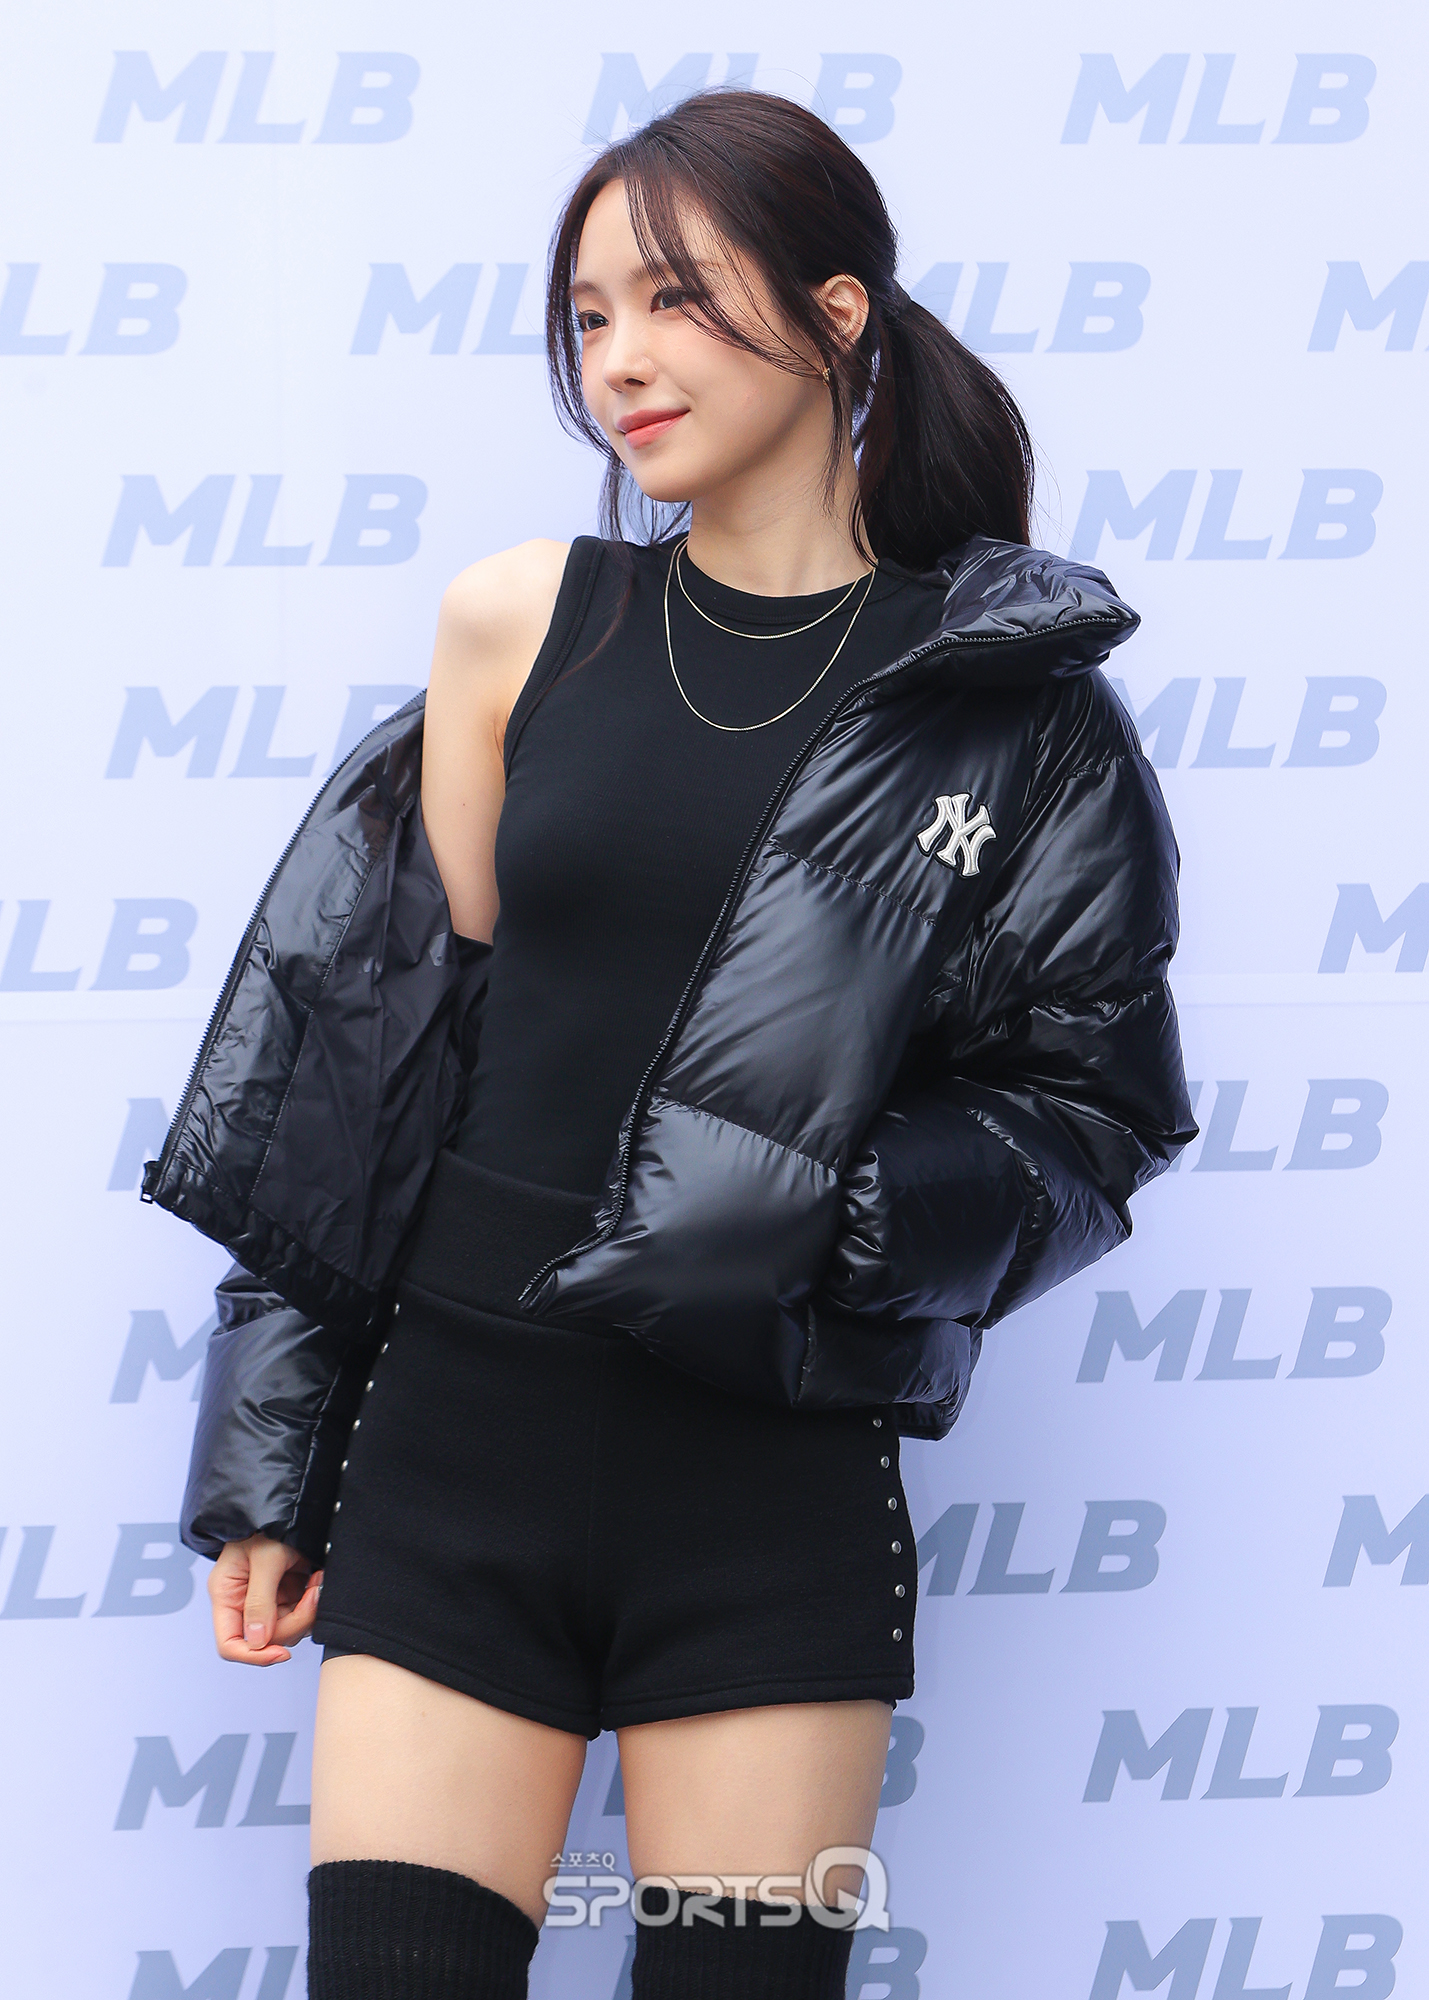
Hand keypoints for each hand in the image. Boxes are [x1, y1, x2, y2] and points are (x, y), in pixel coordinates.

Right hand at [209, 1533, 321, 1665]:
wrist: (292, 1503)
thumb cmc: (267, 1523)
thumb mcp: (265, 1557)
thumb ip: (260, 1600)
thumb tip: (258, 1642)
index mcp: (226, 1594)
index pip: (230, 1643)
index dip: (254, 1655)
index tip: (281, 1653)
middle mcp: (243, 1602)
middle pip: (266, 1639)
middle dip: (294, 1621)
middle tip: (312, 1593)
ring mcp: (266, 1599)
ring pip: (287, 1629)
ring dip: (307, 1610)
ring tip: (317, 1580)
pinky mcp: (286, 1593)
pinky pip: (300, 1613)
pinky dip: (312, 1601)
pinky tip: (317, 1579)